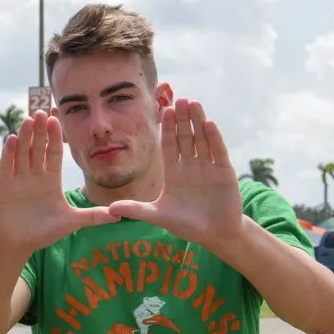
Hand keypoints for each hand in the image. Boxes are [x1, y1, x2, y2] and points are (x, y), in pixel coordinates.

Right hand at [0, 111, 116, 254]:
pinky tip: (12, 139)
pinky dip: (9, 153)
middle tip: (42, 112)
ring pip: (22, 153)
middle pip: (37, 148)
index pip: (53, 153)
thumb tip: (119, 215)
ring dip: (25, 136)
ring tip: (28, 120)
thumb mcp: (71, 222)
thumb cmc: (43, 232)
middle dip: (40, 131)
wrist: (18, 244)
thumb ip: (93, 216)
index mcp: (50, 179)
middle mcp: (34, 175)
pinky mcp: (3, 186)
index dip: (55, 137)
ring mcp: (18, 179)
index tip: (58, 120)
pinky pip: (6, 166)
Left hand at [109, 99, 242, 242]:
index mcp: (174, 172)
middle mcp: (191, 166)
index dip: (168, 128)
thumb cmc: (186, 224)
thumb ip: (136, 210)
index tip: (164, 110)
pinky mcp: (224, 173)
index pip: (169, 145)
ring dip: (198, 121)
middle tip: (179, 98)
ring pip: (202, 139)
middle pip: (185, 137)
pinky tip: (208, 123)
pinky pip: (218, 152)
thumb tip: (109, 209)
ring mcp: (208, 168)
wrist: (214, 234)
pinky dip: (213, 138)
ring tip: (193, 103)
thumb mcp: (158, 215)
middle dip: (182, 119)